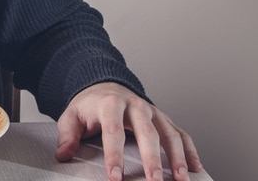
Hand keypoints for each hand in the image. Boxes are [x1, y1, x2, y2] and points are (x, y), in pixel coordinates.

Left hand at [55, 82, 202, 180]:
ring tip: (181, 179)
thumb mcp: (71, 116)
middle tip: (153, 180)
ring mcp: (152, 112)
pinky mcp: (163, 119)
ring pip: (169, 133)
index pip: (113, 131)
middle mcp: (135, 106)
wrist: (104, 86)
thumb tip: (63, 154)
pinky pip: (181, 133)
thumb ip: (67, 135)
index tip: (115, 177)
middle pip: (147, 132)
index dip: (114, 156)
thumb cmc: (89, 106)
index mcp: (110, 104)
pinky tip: (194, 168)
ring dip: (177, 157)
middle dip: (151, 158)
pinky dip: (190, 150)